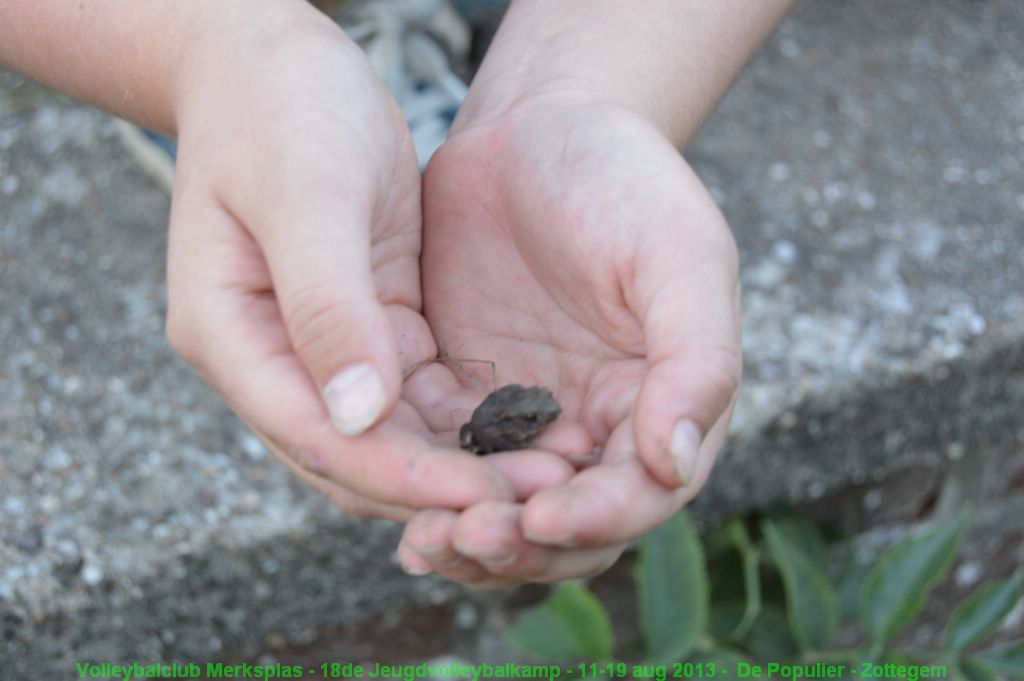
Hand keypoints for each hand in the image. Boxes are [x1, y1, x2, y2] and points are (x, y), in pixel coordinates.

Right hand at [163, 5, 570, 519]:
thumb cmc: (282, 109)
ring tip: (547, 475)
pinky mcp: (365, 328)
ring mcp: (315, 349)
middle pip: (353, 455)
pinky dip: (464, 420)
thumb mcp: (308, 194)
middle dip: (440, 485)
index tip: (483, 495)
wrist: (278, 62)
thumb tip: (358, 418)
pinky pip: (414, 395)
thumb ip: (327, 306)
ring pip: (389, 436)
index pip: (316, 434)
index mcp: (229, 334)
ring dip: (460, 462)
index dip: (399, 475)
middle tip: (537, 499)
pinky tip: (527, 428)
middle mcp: (268, 358)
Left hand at [398, 95, 740, 583]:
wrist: (535, 127)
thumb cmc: (622, 177)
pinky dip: (423, 491)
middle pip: (567, 527)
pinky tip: (390, 497)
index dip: (597, 518)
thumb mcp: (679, 251)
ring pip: (501, 511)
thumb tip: (675, 462)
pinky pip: (444, 463)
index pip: (640, 493)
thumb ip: (696, 357)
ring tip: (424, 540)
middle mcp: (595, 426)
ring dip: (467, 537)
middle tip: (467, 535)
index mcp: (662, 402)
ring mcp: (525, 418)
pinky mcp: (462, 398)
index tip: (542, 517)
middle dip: (521, 545)